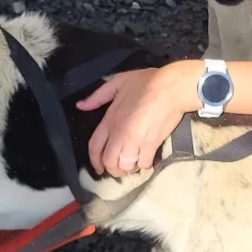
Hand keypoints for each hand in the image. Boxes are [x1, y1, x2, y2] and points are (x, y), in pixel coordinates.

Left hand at [77, 65, 194, 176]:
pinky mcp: (151, 144)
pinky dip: (143, 165)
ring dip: (128, 168)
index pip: (94, 147)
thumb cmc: (146, 82)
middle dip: (112, 169)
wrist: (171, 87)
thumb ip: (97, 96)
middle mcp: (120, 134)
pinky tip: (145, 159)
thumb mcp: (117, 82)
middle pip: (109, 162)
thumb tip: (80, 106)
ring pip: (125, 166)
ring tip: (132, 164)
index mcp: (110, 120)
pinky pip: (143, 164)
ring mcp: (135, 141)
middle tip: (119, 167)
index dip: (95, 161)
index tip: (99, 168)